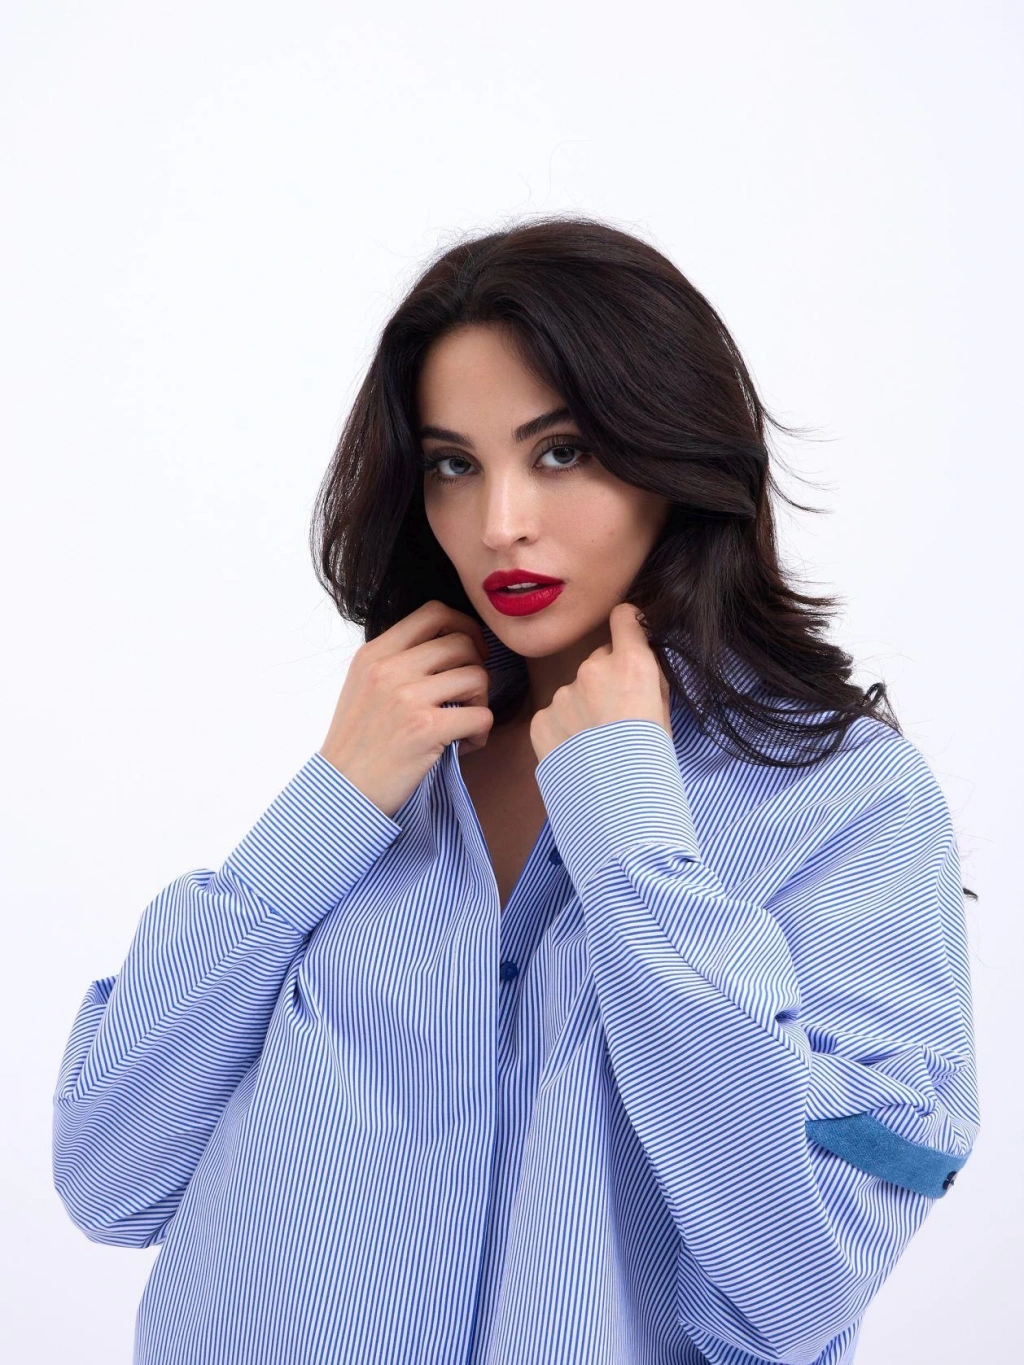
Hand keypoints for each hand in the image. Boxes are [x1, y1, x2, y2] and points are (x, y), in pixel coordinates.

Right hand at [318, 600, 492, 818]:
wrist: (343, 790)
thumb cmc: (358, 743)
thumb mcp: (364, 686)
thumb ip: (397, 661)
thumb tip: (448, 643)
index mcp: (375, 654)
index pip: (434, 612)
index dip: (464, 625)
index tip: (471, 650)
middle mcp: (389, 669)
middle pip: (462, 644)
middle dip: (477, 668)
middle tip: (468, 696)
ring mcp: (407, 698)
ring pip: (478, 677)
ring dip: (481, 701)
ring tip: (464, 723)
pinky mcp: (426, 729)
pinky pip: (481, 716)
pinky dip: (480, 733)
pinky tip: (465, 745)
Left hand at [529, 603, 671, 765]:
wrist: (620, 808)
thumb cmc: (652, 761)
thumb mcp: (664, 713)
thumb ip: (648, 680)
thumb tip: (640, 661)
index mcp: (632, 664)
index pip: (624, 618)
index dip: (627, 624)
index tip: (627, 631)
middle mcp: (594, 670)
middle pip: (599, 660)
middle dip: (606, 679)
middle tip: (615, 716)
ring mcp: (563, 695)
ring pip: (574, 690)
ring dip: (583, 708)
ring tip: (596, 744)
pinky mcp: (541, 719)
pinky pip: (554, 715)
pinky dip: (563, 730)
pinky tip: (577, 754)